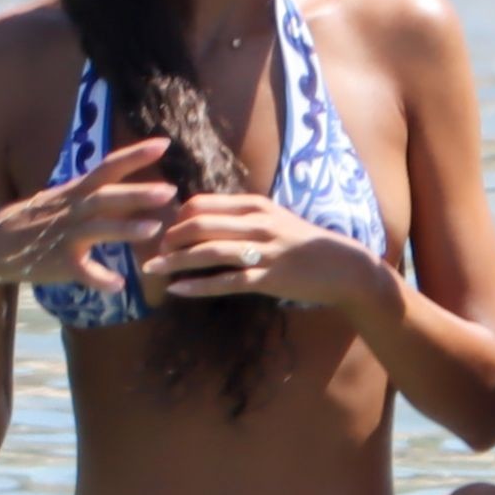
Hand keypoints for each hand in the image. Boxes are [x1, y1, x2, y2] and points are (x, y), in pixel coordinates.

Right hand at [0, 138, 174, 293]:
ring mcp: (63, 236)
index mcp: (75, 192)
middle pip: (106, 197)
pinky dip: (99, 277)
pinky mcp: (57, 263)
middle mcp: (71, 209)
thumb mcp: (62, 198)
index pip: (108, 167)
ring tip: (153, 230)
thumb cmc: (34, 220)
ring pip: (96, 230)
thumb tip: (129, 182)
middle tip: (170, 190)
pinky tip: (118, 284)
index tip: (164, 143)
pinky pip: (81, 271)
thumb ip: (93, 191)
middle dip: (137, 193)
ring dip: (124, 228)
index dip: (135, 155)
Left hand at [140, 192, 375, 309]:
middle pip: (199, 225)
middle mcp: (256, 224)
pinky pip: (226, 281)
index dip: (177, 217)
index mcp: (255, 206)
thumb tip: (205, 221)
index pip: (203, 204)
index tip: (165, 231)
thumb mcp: (273, 219)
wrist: (341, 266)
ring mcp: (263, 251)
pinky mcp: (268, 278)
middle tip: (154, 252)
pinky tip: (178, 290)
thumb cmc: (303, 244)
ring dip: (175, 261)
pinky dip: (198, 286)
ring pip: (208, 252)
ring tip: (153, 270)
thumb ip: (242, 218)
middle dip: (170, 238)